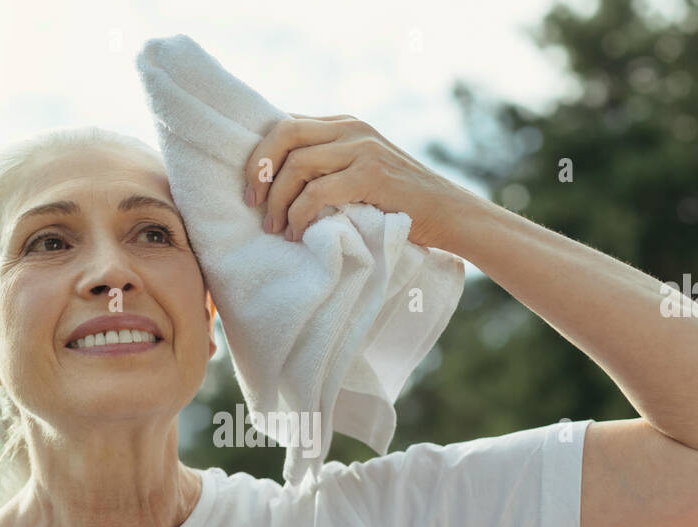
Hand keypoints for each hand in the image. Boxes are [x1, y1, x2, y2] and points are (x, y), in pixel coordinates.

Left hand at [242, 112, 467, 249]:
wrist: (447, 212)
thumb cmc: (396, 202)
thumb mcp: (357, 173)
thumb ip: (326, 166)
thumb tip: (275, 181)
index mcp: (343, 124)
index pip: (286, 123)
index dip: (260, 154)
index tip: (250, 189)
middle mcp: (351, 127)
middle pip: (284, 133)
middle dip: (259, 169)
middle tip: (252, 203)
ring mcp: (362, 147)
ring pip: (297, 163)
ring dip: (278, 200)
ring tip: (276, 228)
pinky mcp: (371, 174)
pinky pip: (317, 190)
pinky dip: (300, 215)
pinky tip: (298, 233)